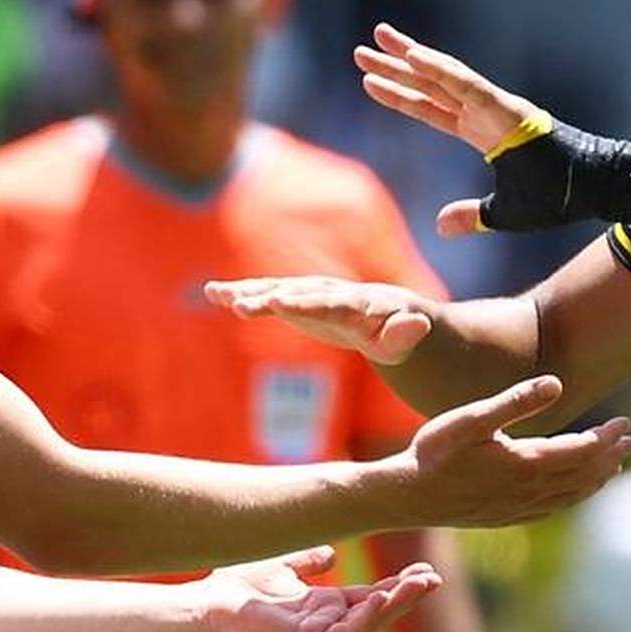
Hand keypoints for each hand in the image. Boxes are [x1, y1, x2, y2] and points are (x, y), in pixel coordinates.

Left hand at [194, 547, 440, 631]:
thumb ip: (308, 560)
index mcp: (326, 605)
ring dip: (395, 605)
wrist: (205, 604)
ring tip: (420, 586)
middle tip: (434, 577)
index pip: (373, 596)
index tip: (426, 568)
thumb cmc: (238, 587)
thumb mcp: (282, 565)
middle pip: (378, 610)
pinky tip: (380, 600)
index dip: (399, 585)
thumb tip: (333, 552)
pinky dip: (364, 618)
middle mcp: (326, 622)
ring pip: (367, 623)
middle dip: (407, 595)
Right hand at [203, 275, 435, 364]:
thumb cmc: (397, 333)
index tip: (280, 303)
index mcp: (359, 304)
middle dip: (271, 297)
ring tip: (219, 294)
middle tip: (243, 304)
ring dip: (250, 292)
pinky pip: (267, 294)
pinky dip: (242, 293)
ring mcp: (310, 293)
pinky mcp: (296, 300)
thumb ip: (406, 335)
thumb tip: (418, 325)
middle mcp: (331, 292)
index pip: (331, 304)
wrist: (388, 314)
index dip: (305, 304)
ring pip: (278, 290)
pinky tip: (212, 292)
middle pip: (298, 294)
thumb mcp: (405, 341)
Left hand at [353, 23, 543, 236]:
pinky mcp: (508, 108)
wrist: (595, 191)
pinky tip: (414, 55)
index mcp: (483, 132)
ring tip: (377, 38)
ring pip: (444, 77)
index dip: (399, 96)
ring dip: (409, 57)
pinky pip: (468, 86)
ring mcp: (496, 107)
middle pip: (430, 86)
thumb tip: (440, 226)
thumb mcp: (503, 215)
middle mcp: (485, 114)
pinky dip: (442, 71)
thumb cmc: (558, 198)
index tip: (368, 81)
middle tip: (362, 49)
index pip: (430, 110)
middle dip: (396, 67)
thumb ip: (471, 217)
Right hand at [400, 375, 630, 527]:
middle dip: (609, 456)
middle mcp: (529, 491)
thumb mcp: (472, 418)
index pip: (582, 451)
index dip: (607, 437)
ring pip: (571, 495)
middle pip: (584, 475)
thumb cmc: (434, 451)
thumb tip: (557, 383)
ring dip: (595, 479)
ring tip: (613, 466)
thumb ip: (516, 401)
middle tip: (629, 440)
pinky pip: (552, 509)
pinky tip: (573, 492)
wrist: (406, 496)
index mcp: (526, 464)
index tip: (625, 423)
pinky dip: (572, 498)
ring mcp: (519, 508)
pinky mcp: (506, 518)